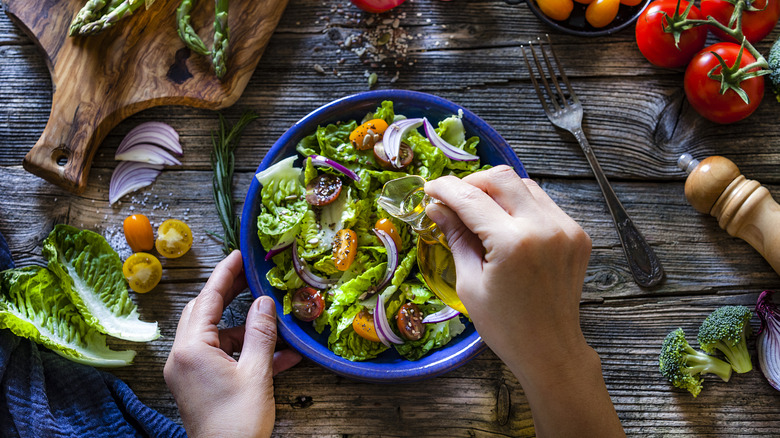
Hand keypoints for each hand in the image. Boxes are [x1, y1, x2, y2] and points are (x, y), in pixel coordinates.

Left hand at [164, 250, 301, 437]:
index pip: (207, 299)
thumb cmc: (238, 423)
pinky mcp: (198, 385)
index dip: (225, 274)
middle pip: (205, 312)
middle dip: (231, 295)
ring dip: (245, 329)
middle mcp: (182, 357)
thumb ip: (261, 333)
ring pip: (216, 335)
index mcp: (191, 349)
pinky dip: (245, 352)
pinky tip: (278, 356)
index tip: (239, 255)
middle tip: (252, 277)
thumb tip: (264, 302)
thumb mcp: (256, 373)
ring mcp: (188, 372)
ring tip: (275, 322)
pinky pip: (221, 356)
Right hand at [425, 166, 622, 436]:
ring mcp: (566, 228)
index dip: (445, 189)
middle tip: (453, 199)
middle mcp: (544, 227)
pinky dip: (520, 204)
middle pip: (501, 178)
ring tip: (478, 210)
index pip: (471, 198)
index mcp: (513, 243)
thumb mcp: (469, 283)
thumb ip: (456, 237)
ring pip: (525, 185)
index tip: (429, 189)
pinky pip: (543, 203)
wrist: (550, 350)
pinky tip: (505, 223)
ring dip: (497, 190)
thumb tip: (436, 208)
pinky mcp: (577, 234)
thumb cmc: (504, 326)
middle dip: (472, 182)